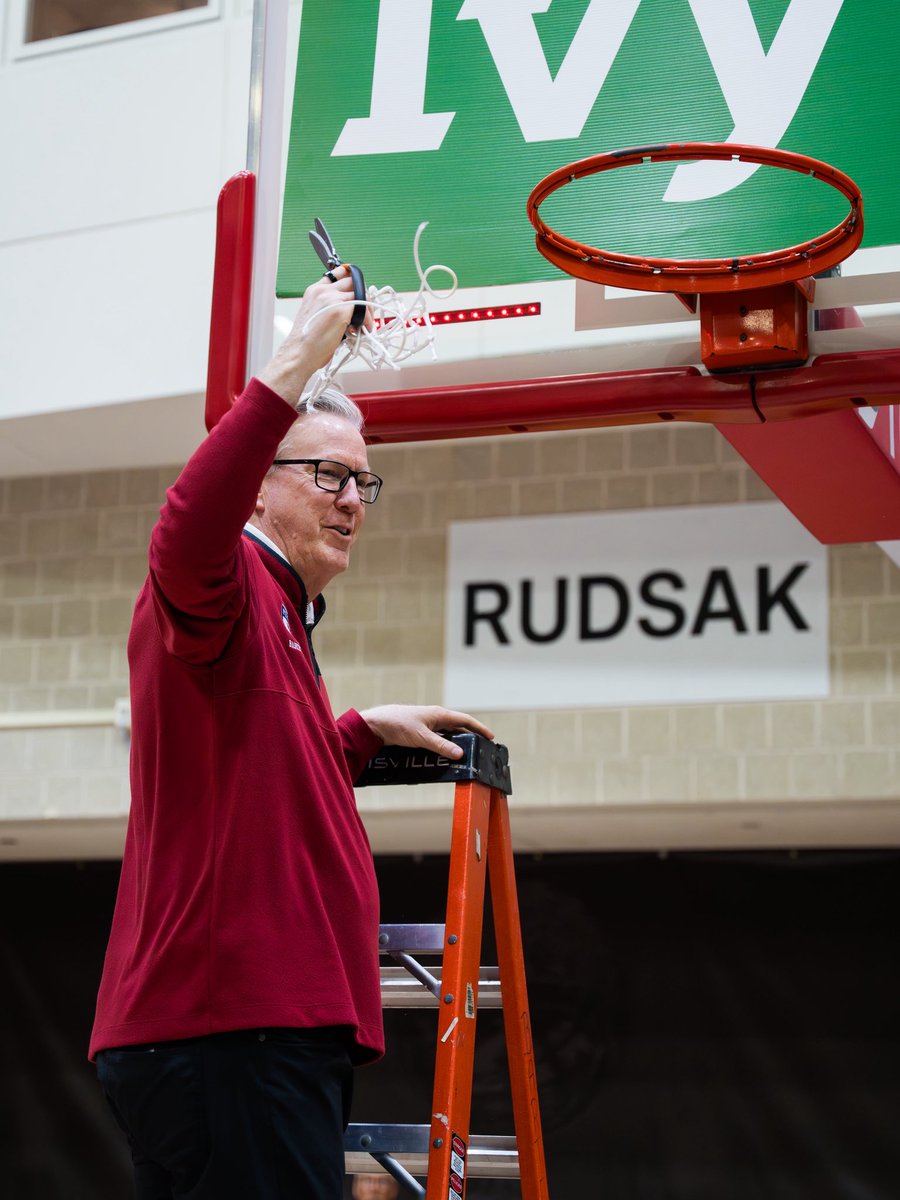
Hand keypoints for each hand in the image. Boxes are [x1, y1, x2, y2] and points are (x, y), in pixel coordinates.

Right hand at [258, 267, 371, 403]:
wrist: (299, 354)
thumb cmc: (306, 342)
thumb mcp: (315, 316)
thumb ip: (330, 307)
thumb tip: (350, 311)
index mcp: (315, 290)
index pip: (338, 273)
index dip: (352, 280)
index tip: (359, 292)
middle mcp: (323, 290)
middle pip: (353, 280)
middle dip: (363, 295)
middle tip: (365, 312)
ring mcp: (332, 298)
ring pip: (360, 292)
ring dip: (367, 308)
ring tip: (364, 324)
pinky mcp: (341, 309)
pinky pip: (363, 307)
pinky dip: (366, 319)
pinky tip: (362, 330)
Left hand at [359, 705, 494, 759]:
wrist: (376, 724)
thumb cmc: (398, 724)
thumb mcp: (422, 737)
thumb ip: (441, 746)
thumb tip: (460, 754)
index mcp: (439, 714)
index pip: (465, 720)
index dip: (479, 728)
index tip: (490, 737)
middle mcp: (436, 718)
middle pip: (458, 729)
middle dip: (470, 738)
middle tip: (479, 750)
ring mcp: (428, 725)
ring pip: (447, 736)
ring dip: (456, 745)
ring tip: (465, 756)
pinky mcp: (420, 733)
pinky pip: (437, 740)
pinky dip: (444, 748)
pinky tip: (445, 756)